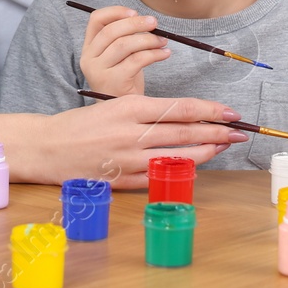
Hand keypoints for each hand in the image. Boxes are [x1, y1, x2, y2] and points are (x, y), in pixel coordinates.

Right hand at [39, 94, 247, 188]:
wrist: (48, 148)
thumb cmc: (82, 124)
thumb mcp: (114, 106)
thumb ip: (146, 112)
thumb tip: (184, 116)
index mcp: (128, 108)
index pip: (180, 108)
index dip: (209, 110)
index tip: (229, 111)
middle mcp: (131, 133)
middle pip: (185, 132)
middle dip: (217, 132)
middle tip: (238, 131)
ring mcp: (128, 160)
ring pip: (177, 157)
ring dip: (205, 152)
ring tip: (222, 147)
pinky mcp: (123, 182)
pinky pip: (160, 177)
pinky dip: (180, 172)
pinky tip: (195, 168)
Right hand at [79, 6, 169, 96]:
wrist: (122, 114)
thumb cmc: (124, 81)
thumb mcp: (118, 57)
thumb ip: (124, 38)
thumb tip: (146, 20)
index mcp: (89, 48)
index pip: (96, 20)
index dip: (115, 11)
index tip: (134, 11)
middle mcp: (89, 58)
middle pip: (111, 31)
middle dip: (136, 23)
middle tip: (155, 23)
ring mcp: (99, 71)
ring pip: (124, 44)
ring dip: (148, 39)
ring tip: (162, 41)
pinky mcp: (113, 81)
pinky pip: (136, 60)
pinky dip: (154, 54)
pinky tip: (165, 54)